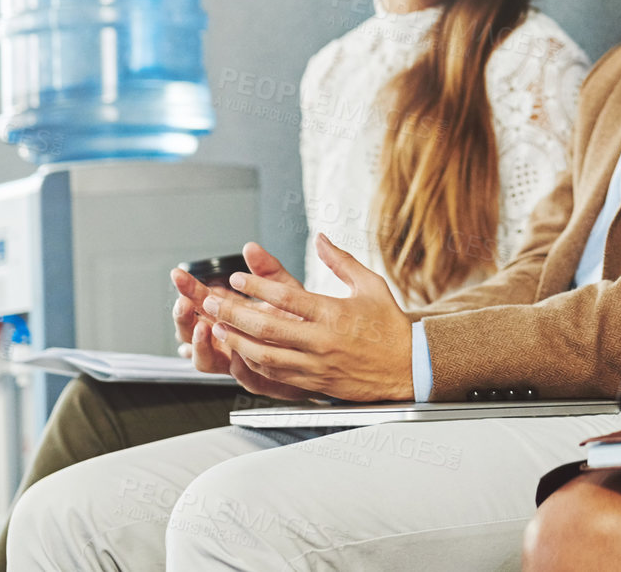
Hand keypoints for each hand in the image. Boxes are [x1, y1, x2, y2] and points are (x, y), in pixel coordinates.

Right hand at [170, 244, 305, 376]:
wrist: (326, 348)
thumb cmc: (301, 318)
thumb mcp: (284, 289)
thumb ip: (267, 270)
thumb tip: (250, 247)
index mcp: (231, 316)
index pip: (201, 301)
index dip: (188, 289)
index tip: (178, 275)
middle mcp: (227, 339)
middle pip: (191, 333)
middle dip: (184, 318)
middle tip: (184, 304)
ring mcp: (237, 360)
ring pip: (205, 360)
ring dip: (200, 345)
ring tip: (204, 328)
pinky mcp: (257, 378)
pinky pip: (240, 376)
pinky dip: (236, 365)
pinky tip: (236, 354)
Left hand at [202, 235, 414, 402]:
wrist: (408, 367)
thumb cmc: (390, 326)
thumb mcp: (371, 285)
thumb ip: (342, 262)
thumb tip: (322, 238)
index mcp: (335, 313)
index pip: (287, 297)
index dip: (257, 286)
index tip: (237, 278)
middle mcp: (322, 340)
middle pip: (267, 326)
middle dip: (233, 313)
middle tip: (212, 302)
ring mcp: (316, 364)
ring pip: (264, 354)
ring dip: (236, 341)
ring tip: (217, 328)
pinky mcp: (313, 381)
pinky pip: (275, 374)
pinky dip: (253, 362)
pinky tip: (241, 352)